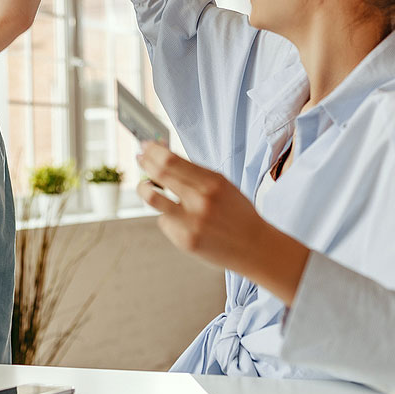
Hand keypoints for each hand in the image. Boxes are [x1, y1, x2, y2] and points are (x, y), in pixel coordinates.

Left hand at [137, 141, 311, 303]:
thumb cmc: (237, 214)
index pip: (172, 160)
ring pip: (152, 198)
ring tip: (144, 186)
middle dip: (146, 162)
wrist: (254, 247)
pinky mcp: (184, 241)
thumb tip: (165, 157)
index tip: (146, 146)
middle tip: (140, 158)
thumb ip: (196, 174)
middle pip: (160, 173)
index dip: (154, 151)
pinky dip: (167, 217)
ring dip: (143, 188)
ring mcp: (191, 222)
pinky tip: (180, 219)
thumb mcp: (223, 186)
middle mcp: (200, 201)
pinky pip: (164, 221)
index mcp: (212, 183)